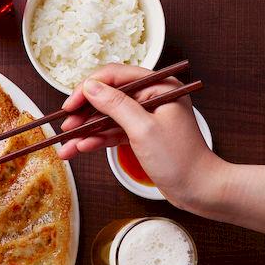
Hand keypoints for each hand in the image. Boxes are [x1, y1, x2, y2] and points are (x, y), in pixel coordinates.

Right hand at [56, 64, 223, 210]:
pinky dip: (96, 141)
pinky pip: (112, 133)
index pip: (116, 76)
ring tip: (66, 146)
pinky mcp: (140, 134)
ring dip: (86, 132)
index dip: (89, 88)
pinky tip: (80, 149)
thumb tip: (90, 87)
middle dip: (84, 114)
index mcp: (160, 86)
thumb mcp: (143, 129)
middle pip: (108, 97)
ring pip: (107, 118)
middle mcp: (152, 97)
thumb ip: (115, 105)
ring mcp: (146, 116)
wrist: (198, 188)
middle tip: (65, 127)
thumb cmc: (179, 159)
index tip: (69, 105)